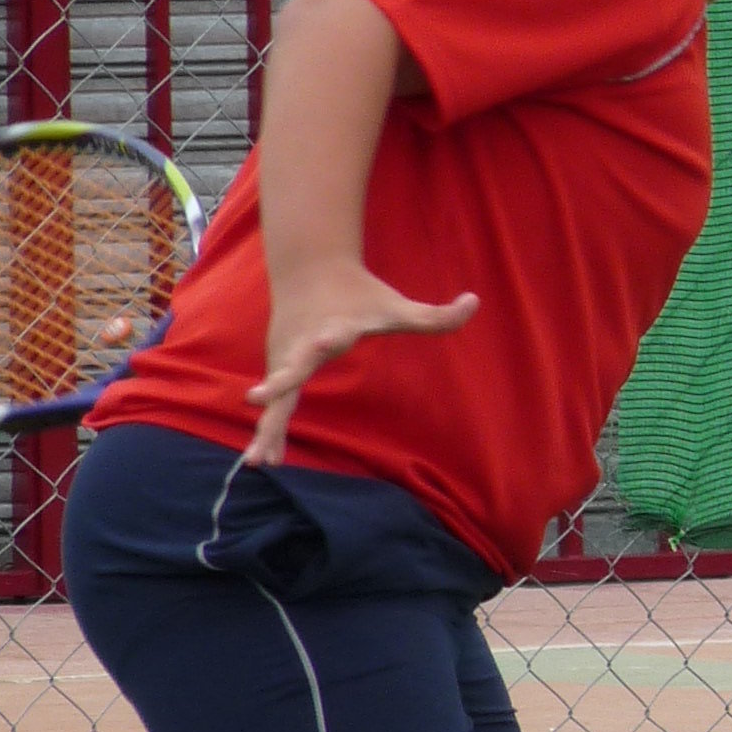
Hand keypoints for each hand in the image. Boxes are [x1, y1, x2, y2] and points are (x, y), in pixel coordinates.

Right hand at [243, 260, 477, 463]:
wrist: (308, 270)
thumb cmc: (358, 292)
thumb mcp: (395, 305)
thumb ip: (435, 314)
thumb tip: (475, 302)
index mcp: (335, 326)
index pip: (333, 334)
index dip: (328, 338)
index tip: (323, 342)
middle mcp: (304, 344)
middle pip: (291, 367)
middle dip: (277, 383)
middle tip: (256, 398)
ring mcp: (286, 357)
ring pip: (276, 397)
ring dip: (267, 427)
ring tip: (260, 461)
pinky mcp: (279, 367)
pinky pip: (274, 405)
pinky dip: (269, 430)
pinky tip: (265, 461)